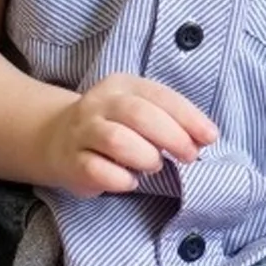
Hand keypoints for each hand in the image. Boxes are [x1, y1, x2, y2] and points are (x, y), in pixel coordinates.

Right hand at [38, 73, 217, 196]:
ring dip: (145, 156)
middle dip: (172, 137)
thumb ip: (170, 119)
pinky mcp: (70, 161)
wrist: (55, 137)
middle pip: (139, 115)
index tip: (210, 137)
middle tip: (189, 155)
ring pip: (117, 140)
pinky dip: (121, 179)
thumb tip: (204, 138)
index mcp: (122, 84)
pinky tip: (131, 181)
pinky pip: (97, 170)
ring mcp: (81, 131)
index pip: (160, 96)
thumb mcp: (140, 110)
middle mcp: (99, 103)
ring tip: (155, 166)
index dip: (189, 117)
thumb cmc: (113, 124)